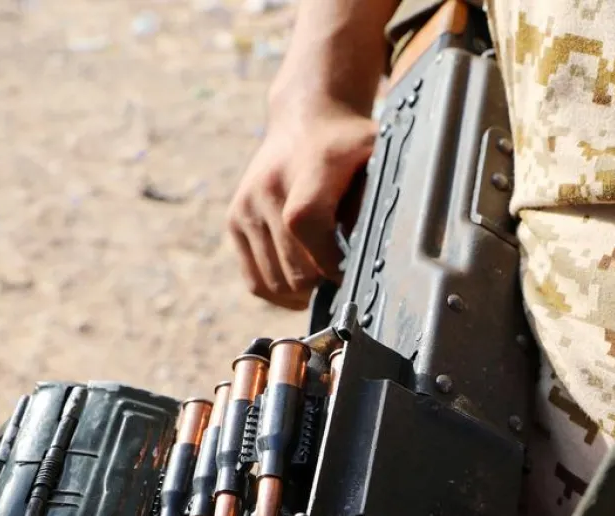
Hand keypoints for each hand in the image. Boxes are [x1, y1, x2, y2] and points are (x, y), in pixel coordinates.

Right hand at [226, 97, 374, 308]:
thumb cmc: (351, 148)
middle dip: (324, 285)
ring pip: (274, 283)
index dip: (332, 262)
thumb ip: (376, 202)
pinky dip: (280, 293)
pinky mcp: (235, 221)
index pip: (306, 224)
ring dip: (303, 295)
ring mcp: (246, 206)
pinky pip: (256, 281)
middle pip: (293, 267)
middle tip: (346, 282)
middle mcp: (268, 187)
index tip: (355, 274)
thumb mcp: (377, 159)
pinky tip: (303, 289)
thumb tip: (379, 256)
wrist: (305, 121)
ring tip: (326, 284)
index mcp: (309, 168)